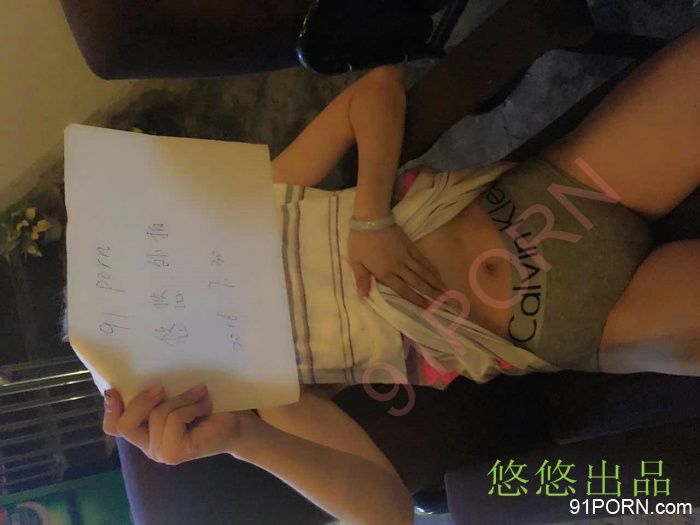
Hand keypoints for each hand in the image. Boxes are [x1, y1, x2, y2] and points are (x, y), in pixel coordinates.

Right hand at [102, 385, 258, 463]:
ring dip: (182, 399)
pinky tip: (205, 404)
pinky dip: (191, 406)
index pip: (114, 426)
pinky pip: (174, 419)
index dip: (110, 409)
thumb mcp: (177, 396)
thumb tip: (140, 374)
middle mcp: (149, 447)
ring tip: (201, 394)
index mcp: (145, 432)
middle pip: (125, 424)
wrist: (238, 425)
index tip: (114, 389)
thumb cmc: (208, 407)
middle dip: (141, 401)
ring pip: (158, 415)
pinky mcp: (175, 453)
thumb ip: (157, 395)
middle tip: (161, 387)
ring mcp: (161, 453)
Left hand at [348, 225, 444, 306]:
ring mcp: (406, 256)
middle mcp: (398, 266)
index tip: (426, 308)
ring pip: (423, 272)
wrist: (372, 218)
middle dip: (430, 293)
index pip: (402, 290)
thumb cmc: (361, 240)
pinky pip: (423, 260)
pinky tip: (438, 274)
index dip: (415, 299)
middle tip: (443, 302)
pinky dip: (431, 268)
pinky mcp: (410, 246)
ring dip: (435, 282)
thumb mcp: (356, 261)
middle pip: (417, 282)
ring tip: (446, 291)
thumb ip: (361, 279)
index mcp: (385, 272)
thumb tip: (362, 296)